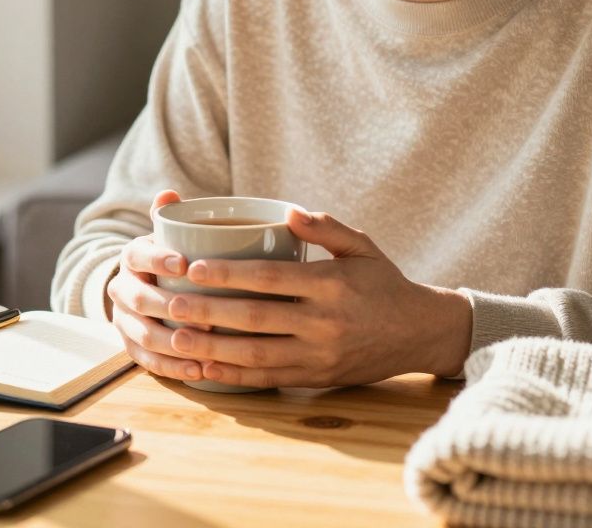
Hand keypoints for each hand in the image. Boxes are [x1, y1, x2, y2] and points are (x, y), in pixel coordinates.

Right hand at [106, 190, 206, 382]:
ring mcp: (123, 319)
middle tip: (206, 316)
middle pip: (141, 300)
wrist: (144, 286)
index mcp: (132, 257)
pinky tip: (198, 372)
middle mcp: (121, 288)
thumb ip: (171, 216)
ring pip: (142, 335)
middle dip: (172, 309)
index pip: (138, 256)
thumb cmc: (170, 258)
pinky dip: (172, 368)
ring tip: (204, 351)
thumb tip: (169, 193)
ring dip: (174, 345)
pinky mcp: (130, 346)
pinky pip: (146, 361)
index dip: (159, 260)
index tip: (185, 264)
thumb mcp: (169, 235)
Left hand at [162, 209, 472, 388]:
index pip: (271, 278)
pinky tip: (204, 369)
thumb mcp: (363, 247)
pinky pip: (269, 379)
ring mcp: (320, 354)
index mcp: (332, 284)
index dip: (230, 274)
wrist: (421, 333)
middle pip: (256, 318)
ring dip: (213, 348)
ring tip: (176, 338)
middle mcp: (325, 322)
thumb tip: (288, 212)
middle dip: (209, 312)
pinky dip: (234, 376)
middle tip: (170, 303)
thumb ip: (326, 227)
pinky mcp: (316, 377)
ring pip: (257, 353)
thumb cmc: (384, 283)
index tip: (194, 268)